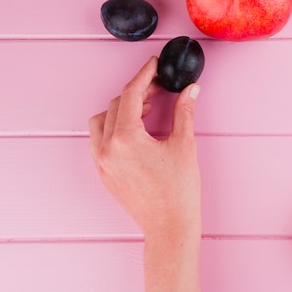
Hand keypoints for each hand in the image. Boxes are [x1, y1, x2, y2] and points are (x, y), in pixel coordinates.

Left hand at [88, 56, 201, 240]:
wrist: (169, 226)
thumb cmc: (179, 191)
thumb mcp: (184, 146)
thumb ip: (185, 112)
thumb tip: (191, 90)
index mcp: (125, 139)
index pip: (130, 95)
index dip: (144, 75)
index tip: (154, 65)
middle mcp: (107, 148)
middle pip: (115, 105)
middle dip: (137, 92)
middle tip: (159, 88)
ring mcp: (102, 162)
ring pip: (102, 121)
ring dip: (122, 110)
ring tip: (147, 110)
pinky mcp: (104, 173)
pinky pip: (101, 140)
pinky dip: (115, 128)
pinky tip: (137, 131)